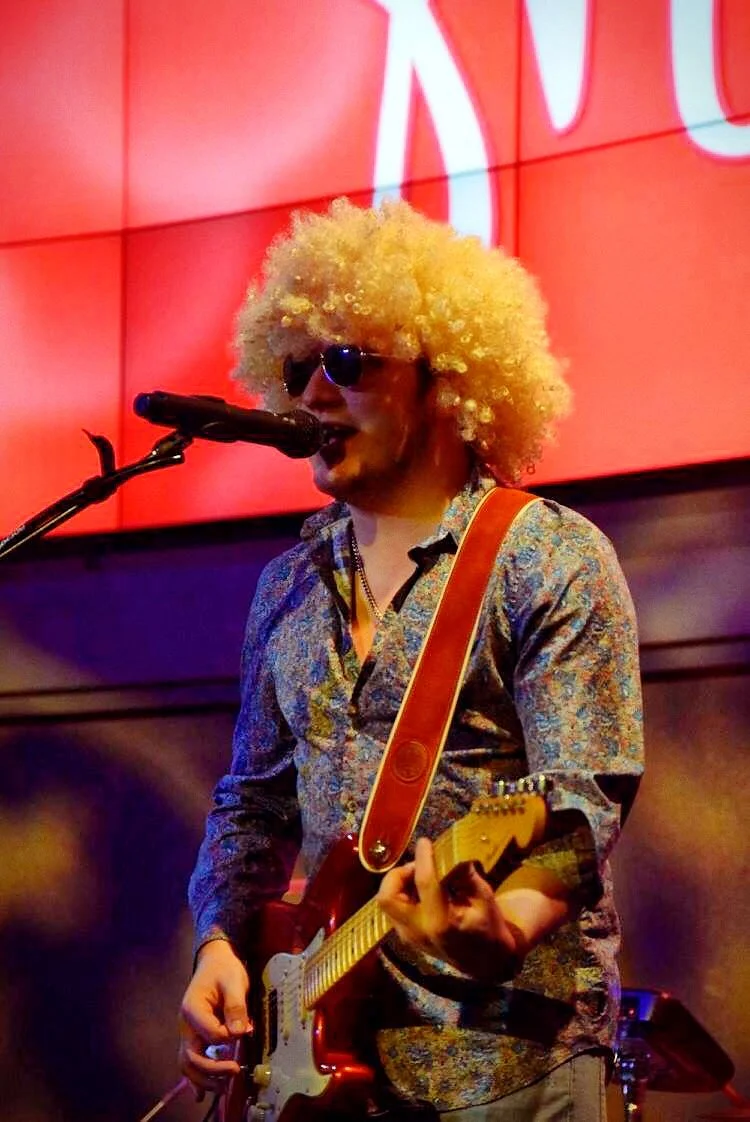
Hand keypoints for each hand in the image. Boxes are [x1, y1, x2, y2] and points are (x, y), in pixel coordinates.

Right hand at [178, 938, 250, 1095]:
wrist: (214, 961)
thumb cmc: (223, 969)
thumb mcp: (233, 981)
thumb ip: (236, 1006)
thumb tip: (240, 1031)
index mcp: (192, 1009)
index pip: (210, 1034)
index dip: (228, 1038)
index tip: (244, 1032)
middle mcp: (185, 1025)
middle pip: (192, 1057)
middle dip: (212, 1070)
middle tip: (235, 1072)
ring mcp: (188, 1033)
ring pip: (188, 1064)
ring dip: (204, 1079)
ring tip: (224, 1087)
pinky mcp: (194, 1037)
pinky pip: (191, 1061)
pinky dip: (196, 1078)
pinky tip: (202, 1094)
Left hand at [377, 837, 525, 981]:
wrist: (486, 963)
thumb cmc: (489, 928)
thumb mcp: (484, 899)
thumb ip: (465, 874)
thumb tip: (451, 849)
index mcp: (441, 922)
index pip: (424, 882)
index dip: (423, 858)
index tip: (425, 842)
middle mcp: (418, 931)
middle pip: (388, 896)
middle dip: (398, 874)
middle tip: (418, 866)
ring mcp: (409, 936)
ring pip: (386, 901)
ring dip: (399, 883)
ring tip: (421, 876)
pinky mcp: (406, 936)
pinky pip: (394, 908)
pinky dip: (402, 893)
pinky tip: (421, 890)